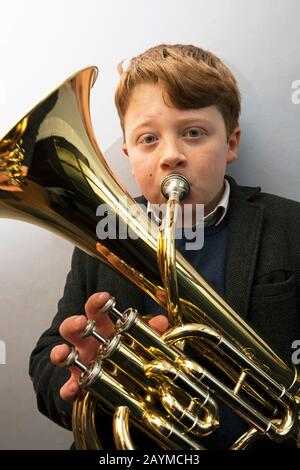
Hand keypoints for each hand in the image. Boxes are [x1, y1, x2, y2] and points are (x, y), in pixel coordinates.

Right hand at [50, 292, 168, 400]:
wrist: (122, 383)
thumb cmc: (127, 353)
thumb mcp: (141, 341)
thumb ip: (152, 331)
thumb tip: (162, 321)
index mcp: (102, 328)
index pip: (95, 309)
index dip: (97, 302)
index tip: (105, 298)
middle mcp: (87, 343)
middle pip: (73, 328)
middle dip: (74, 324)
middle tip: (82, 323)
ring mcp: (80, 363)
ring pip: (61, 355)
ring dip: (60, 352)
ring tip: (64, 352)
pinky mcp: (77, 385)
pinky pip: (67, 388)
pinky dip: (68, 389)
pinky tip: (73, 388)